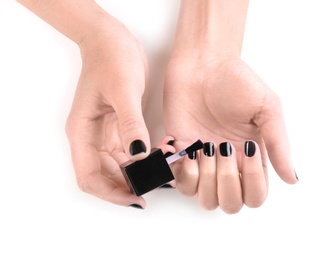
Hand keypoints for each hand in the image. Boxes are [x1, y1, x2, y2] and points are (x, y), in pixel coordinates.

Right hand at [65, 19, 152, 207]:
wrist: (113, 41)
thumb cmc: (112, 60)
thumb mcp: (123, 91)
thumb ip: (131, 125)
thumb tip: (138, 156)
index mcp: (83, 133)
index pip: (90, 177)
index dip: (111, 194)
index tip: (137, 198)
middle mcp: (92, 139)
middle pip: (107, 177)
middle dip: (131, 185)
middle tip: (159, 184)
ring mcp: (106, 135)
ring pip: (121, 167)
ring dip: (142, 172)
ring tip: (166, 168)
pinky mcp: (121, 128)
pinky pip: (132, 153)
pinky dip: (147, 159)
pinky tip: (163, 153)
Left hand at [164, 56, 297, 212]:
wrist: (202, 64)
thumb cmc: (236, 81)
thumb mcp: (267, 108)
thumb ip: (277, 144)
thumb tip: (292, 178)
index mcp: (251, 157)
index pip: (255, 195)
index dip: (252, 183)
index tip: (246, 149)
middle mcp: (227, 165)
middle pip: (229, 204)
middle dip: (226, 182)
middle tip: (221, 148)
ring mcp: (203, 161)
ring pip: (204, 199)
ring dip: (204, 179)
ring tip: (203, 148)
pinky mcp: (180, 153)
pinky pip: (178, 182)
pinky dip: (181, 172)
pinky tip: (185, 147)